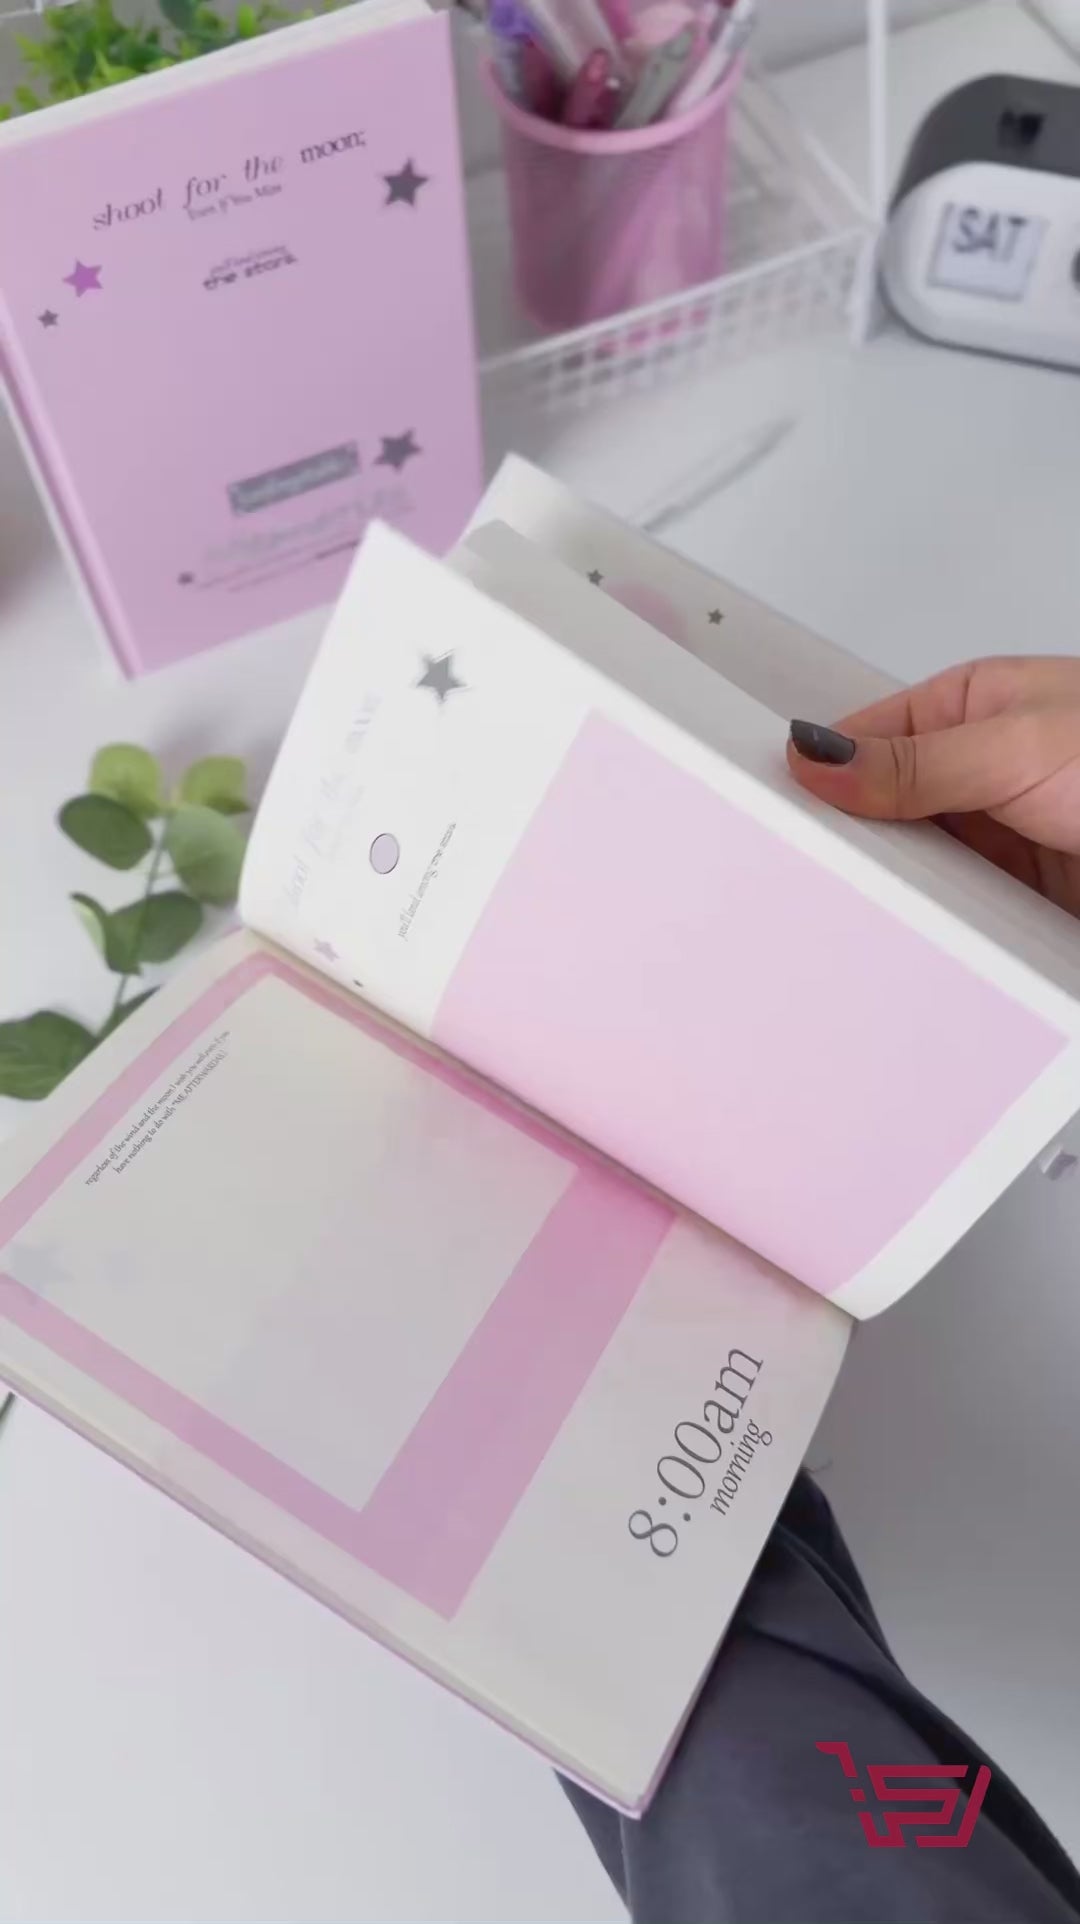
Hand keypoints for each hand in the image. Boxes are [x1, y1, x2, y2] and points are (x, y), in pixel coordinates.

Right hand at [786, 655, 1079, 918]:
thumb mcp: (1017, 748)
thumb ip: (915, 763)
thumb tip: (821, 758)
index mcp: (970, 706)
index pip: (865, 740)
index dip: (821, 774)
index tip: (781, 809)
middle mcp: (978, 767)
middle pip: (881, 809)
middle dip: (855, 840)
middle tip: (811, 868)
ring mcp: (997, 832)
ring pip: (913, 865)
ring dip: (898, 886)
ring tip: (857, 907)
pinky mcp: (1016, 890)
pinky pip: (953, 910)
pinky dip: (936, 922)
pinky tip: (914, 932)